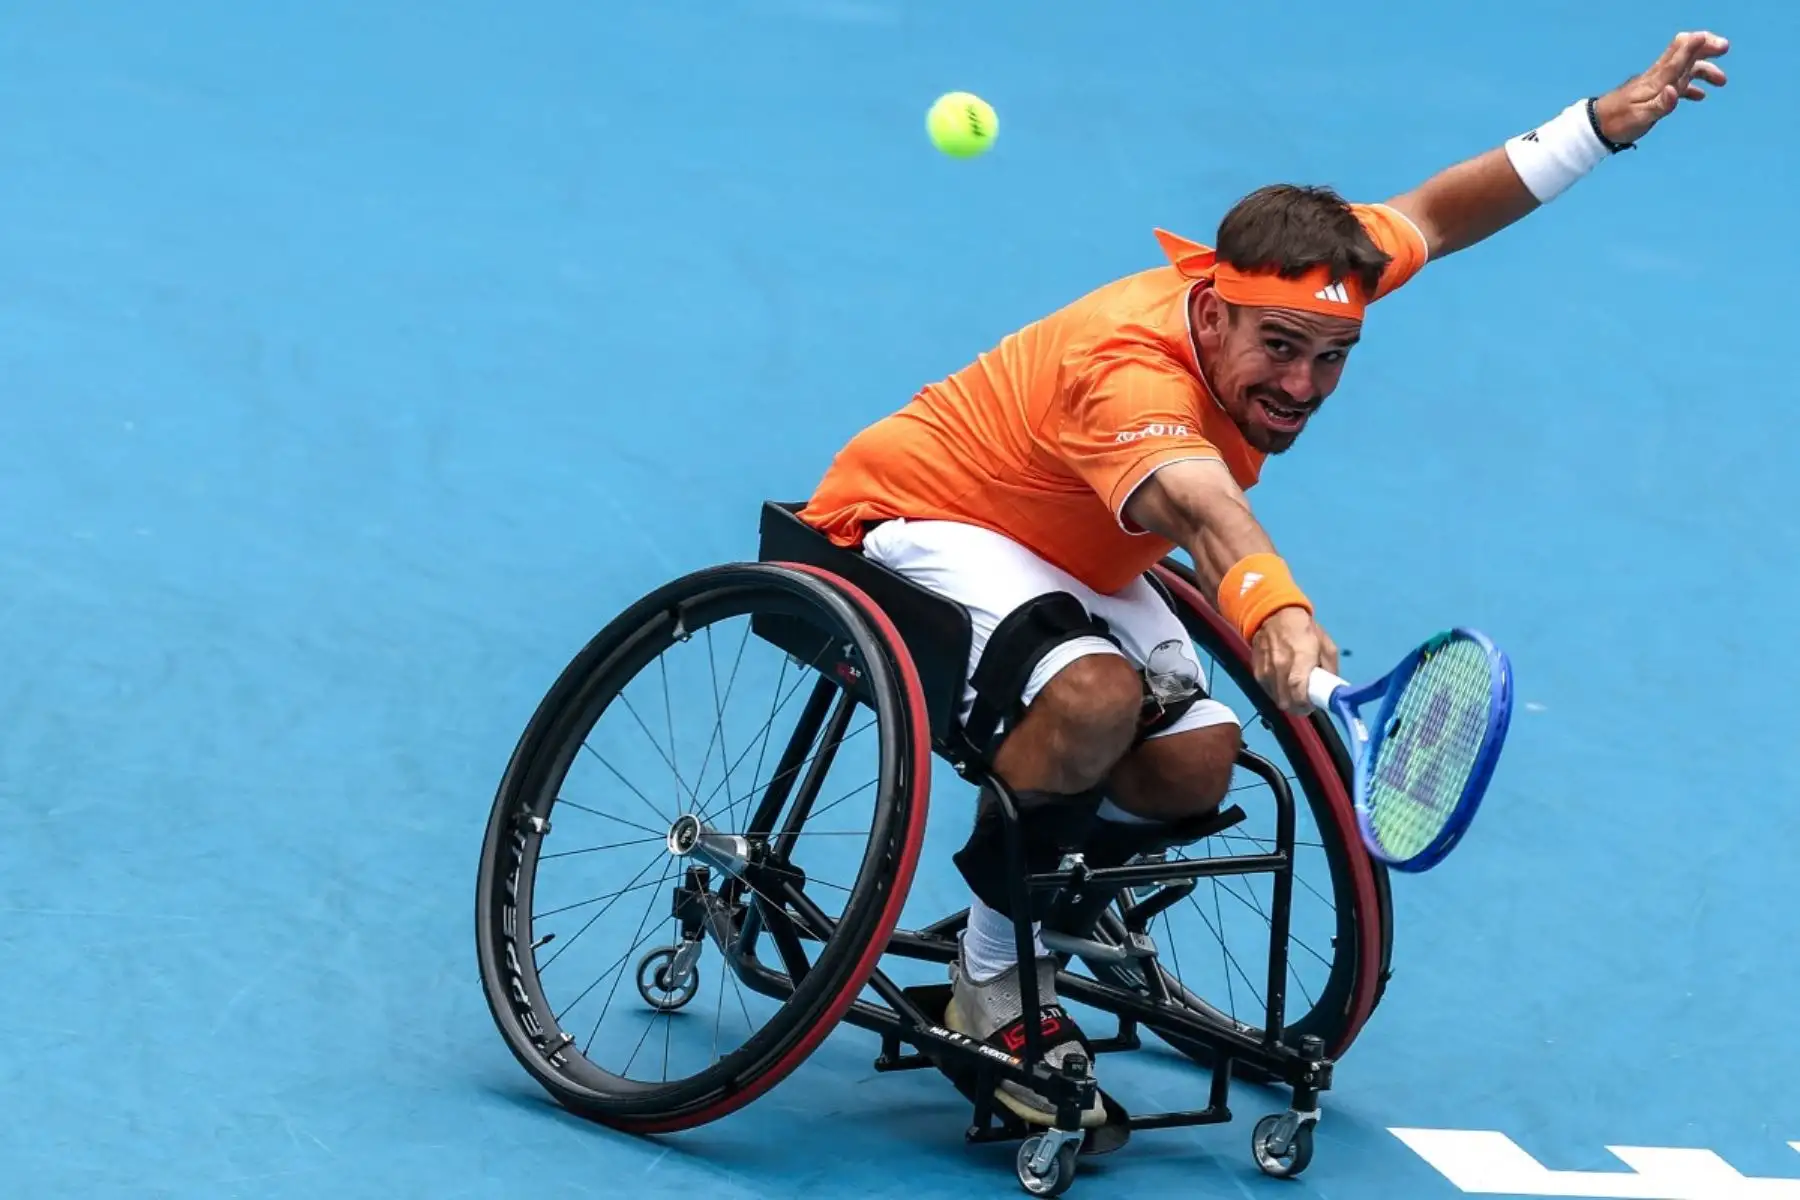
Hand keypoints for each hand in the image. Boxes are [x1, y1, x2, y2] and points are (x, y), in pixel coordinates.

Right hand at [1251, 607, 1336, 714]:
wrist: (1273, 615)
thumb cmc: (1304, 629)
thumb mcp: (1326, 645)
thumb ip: (1330, 669)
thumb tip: (1331, 688)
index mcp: (1300, 659)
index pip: (1298, 693)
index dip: (1306, 705)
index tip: (1313, 705)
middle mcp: (1280, 667)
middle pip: (1286, 702)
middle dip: (1298, 707)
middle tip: (1306, 702)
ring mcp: (1266, 671)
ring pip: (1277, 699)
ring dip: (1287, 700)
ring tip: (1296, 691)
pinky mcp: (1257, 672)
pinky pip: (1269, 692)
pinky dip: (1278, 693)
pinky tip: (1284, 683)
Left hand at [1594, 30, 1728, 145]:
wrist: (1595, 127)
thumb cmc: (1618, 123)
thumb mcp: (1640, 118)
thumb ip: (1660, 105)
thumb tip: (1676, 90)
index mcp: (1656, 81)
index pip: (1678, 57)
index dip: (1694, 45)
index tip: (1709, 38)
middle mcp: (1657, 77)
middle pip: (1683, 54)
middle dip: (1705, 48)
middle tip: (1725, 48)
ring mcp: (1655, 84)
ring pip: (1683, 69)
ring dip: (1704, 70)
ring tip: (1722, 81)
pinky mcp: (1651, 93)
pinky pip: (1675, 85)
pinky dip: (1690, 87)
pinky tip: (1701, 96)